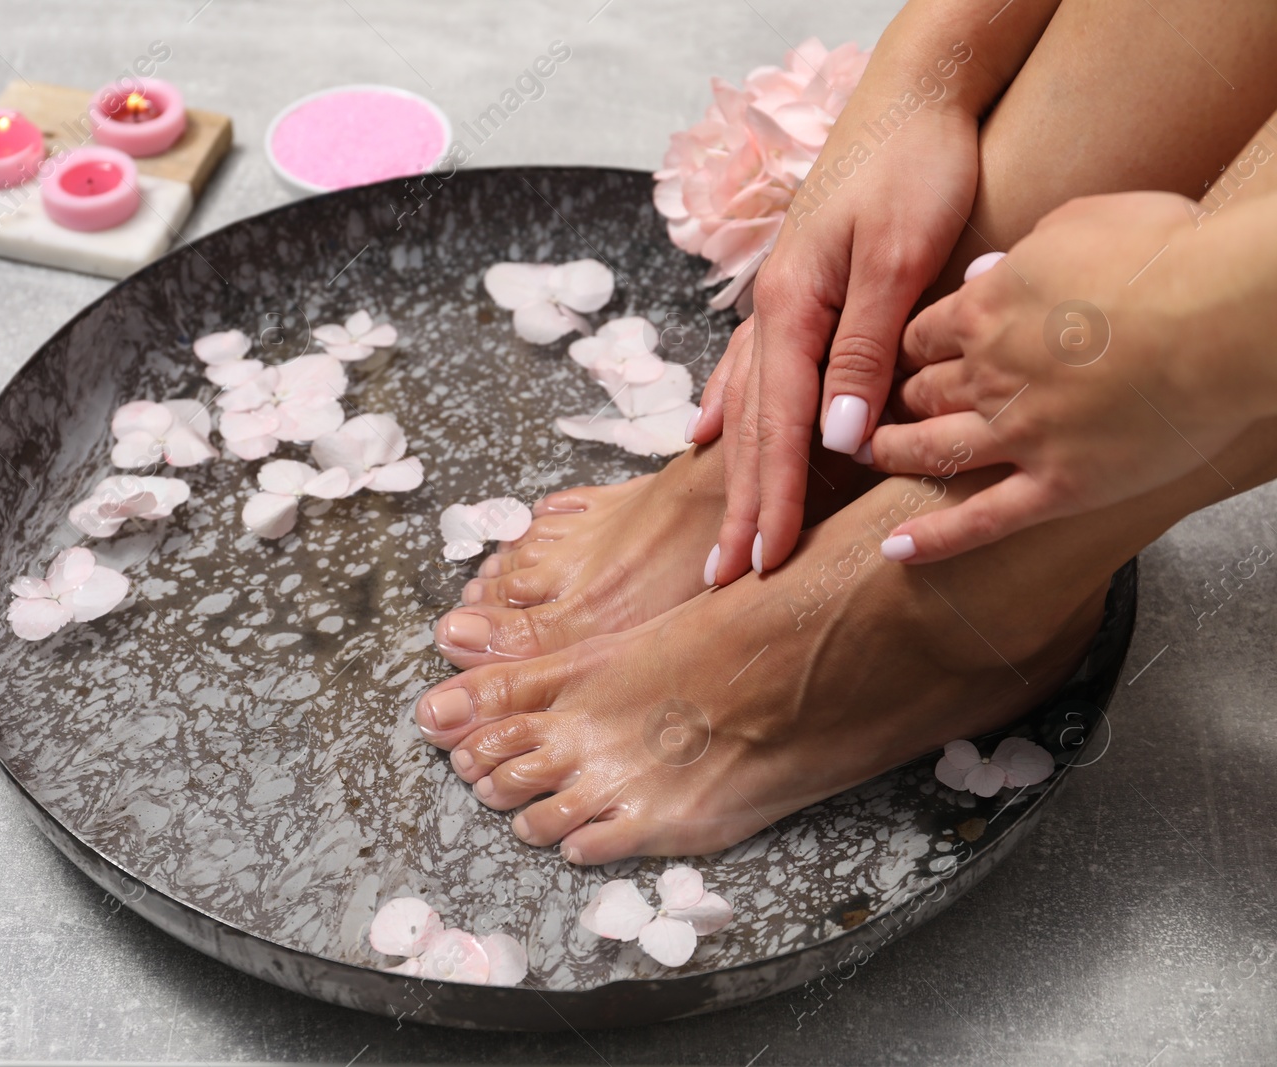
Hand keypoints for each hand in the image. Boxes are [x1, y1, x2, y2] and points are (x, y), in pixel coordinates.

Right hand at [695, 73, 982, 581]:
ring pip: (745, 404)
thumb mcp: (899, 257)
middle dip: (740, 505)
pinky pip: (749, 368)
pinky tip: (708, 434)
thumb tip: (837, 438)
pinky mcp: (796, 291)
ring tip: (719, 530)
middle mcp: (773, 311)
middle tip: (724, 576)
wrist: (918, 94)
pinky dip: (729, 409)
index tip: (764, 561)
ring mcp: (779, 302)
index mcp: (793, 308)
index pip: (780, 427)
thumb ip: (865, 350)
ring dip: (734, 473)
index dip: (772, 498)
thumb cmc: (916, 165)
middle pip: (750, 428)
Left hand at [871, 190, 1252, 561]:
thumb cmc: (1170, 256)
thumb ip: (1022, 250)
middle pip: (919, 392)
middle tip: (878, 411)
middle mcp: (989, 375)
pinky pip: (981, 520)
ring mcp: (1019, 434)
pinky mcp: (1058, 485)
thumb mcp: (1082, 221)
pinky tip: (896, 550)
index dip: (903, 349)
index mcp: (987, 309)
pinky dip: (933, 539)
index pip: (920, 335)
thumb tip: (984, 270)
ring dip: (895, 455)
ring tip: (874, 459)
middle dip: (894, 401)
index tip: (897, 359)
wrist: (1225, 314)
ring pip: (932, 451)